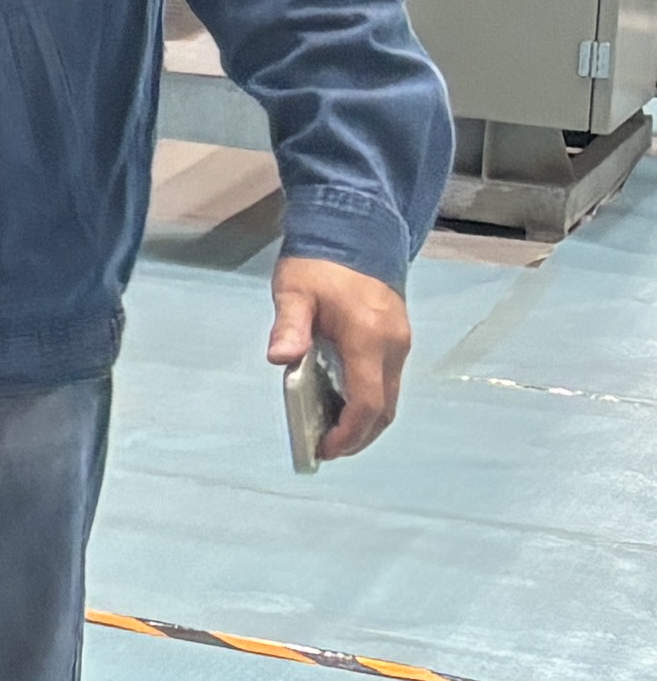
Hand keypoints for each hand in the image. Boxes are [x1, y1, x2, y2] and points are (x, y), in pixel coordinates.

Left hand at [267, 254, 410, 460]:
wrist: (354, 229)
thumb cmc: (318, 263)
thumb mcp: (294, 291)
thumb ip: (289, 326)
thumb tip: (280, 359)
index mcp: (369, 338)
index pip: (367, 401)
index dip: (349, 432)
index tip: (325, 449)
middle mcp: (393, 345)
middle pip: (384, 408)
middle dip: (358, 436)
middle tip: (325, 450)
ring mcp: (400, 342)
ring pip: (389, 397)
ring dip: (365, 421)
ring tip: (330, 434)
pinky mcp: (397, 337)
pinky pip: (386, 381)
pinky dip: (368, 401)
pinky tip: (341, 403)